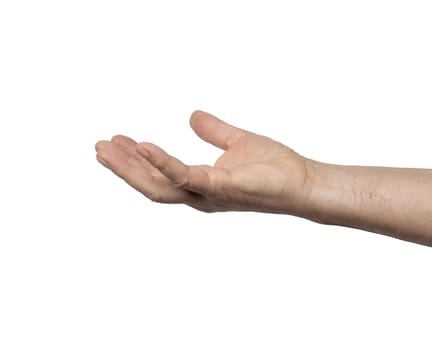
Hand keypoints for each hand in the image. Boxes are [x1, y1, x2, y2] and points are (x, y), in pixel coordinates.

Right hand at [95, 111, 313, 213]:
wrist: (303, 181)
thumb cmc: (276, 168)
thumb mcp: (237, 141)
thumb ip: (213, 131)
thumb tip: (191, 115)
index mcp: (202, 184)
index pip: (161, 175)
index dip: (137, 161)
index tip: (118, 140)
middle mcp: (200, 194)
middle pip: (151, 184)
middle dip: (123, 168)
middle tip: (99, 147)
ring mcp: (208, 194)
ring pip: (159, 186)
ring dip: (130, 168)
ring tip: (107, 148)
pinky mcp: (220, 188)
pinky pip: (184, 176)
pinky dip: (162, 162)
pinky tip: (143, 145)